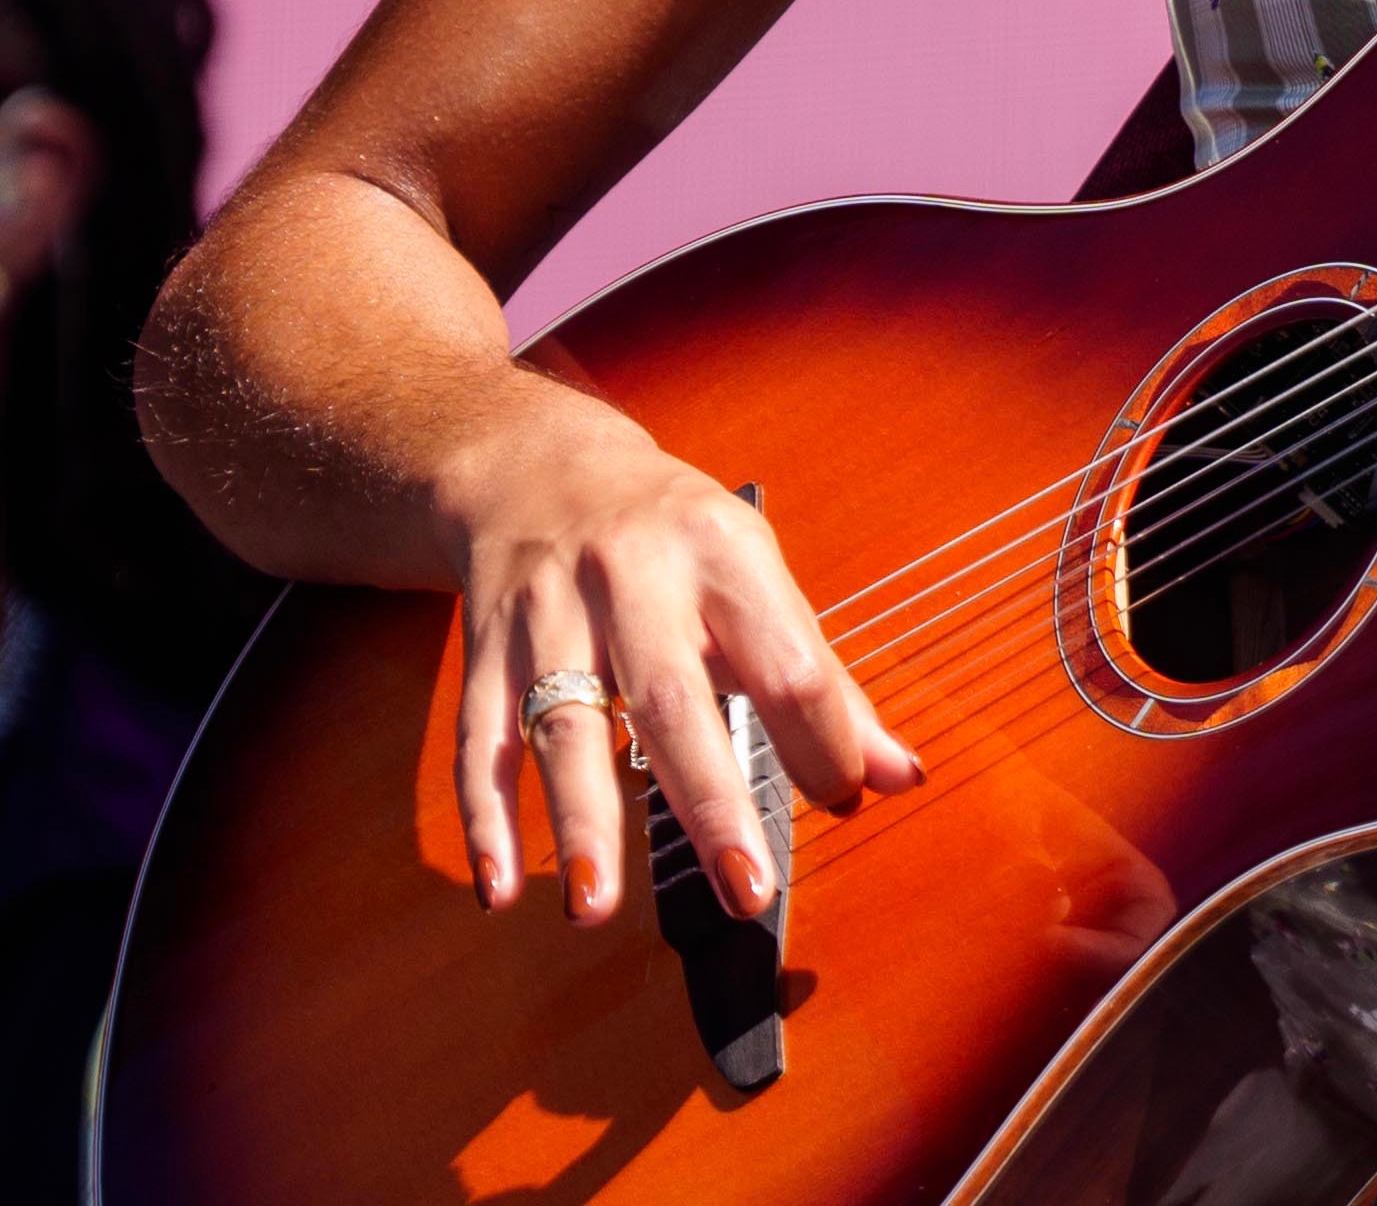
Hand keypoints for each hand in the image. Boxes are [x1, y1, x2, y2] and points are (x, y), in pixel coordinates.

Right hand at [439, 386, 921, 923]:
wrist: (538, 468)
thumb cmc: (672, 535)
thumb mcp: (756, 575)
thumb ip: (822, 680)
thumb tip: (898, 775)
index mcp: (720, 551)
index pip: (784, 657)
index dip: (821, 739)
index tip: (846, 802)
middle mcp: (632, 574)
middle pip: (671, 696)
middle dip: (710, 801)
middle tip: (745, 890)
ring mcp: (549, 611)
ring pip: (560, 721)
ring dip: (580, 819)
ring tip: (597, 908)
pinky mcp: (486, 648)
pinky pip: (479, 739)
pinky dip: (486, 818)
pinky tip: (502, 887)